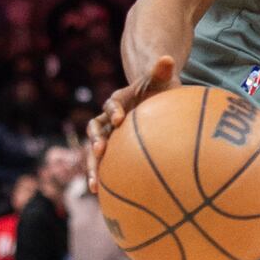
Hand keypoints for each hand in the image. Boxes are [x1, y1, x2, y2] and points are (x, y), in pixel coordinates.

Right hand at [88, 55, 178, 185]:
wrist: (153, 101)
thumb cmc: (158, 89)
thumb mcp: (161, 79)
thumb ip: (161, 70)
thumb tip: (167, 58)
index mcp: (117, 102)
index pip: (111, 105)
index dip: (113, 111)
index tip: (119, 119)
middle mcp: (108, 120)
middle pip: (95, 132)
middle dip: (95, 142)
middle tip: (98, 152)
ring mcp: (109, 138)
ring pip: (94, 153)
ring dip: (93, 167)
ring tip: (95, 186)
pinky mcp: (113, 152)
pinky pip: (107, 167)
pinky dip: (106, 181)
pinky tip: (108, 201)